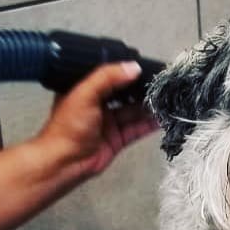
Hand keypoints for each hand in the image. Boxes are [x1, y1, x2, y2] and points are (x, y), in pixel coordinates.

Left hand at [36, 62, 158, 179]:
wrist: (65, 162)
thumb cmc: (66, 129)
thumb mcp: (85, 94)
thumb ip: (107, 78)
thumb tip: (132, 67)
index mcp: (86, 91)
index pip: (110, 77)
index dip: (126, 72)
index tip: (144, 68)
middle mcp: (98, 106)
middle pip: (125, 95)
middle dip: (141, 90)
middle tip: (159, 84)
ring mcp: (109, 124)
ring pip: (133, 112)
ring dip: (148, 107)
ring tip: (165, 100)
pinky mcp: (118, 139)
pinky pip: (137, 129)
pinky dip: (149, 124)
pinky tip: (161, 118)